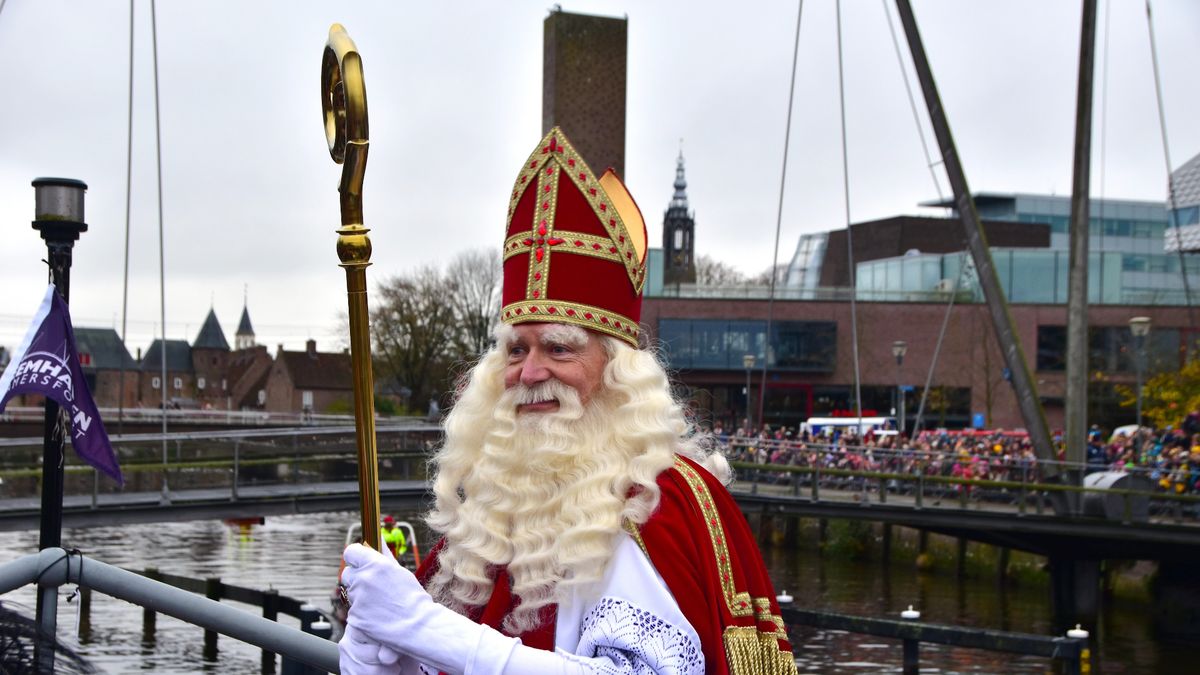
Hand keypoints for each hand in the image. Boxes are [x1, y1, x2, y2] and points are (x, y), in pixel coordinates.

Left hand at [341, 543, 518, 674]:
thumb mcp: (405, 579)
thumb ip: (389, 563)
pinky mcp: (362, 621)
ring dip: (365, 601)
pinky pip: (356, 615)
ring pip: (353, 595)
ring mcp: (363, 602)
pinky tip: (383, 622)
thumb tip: (381, 545)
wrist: (428, 633)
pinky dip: (367, 618)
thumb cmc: (422, 605)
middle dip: (361, 581)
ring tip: (386, 610)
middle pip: (350, 573)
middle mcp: (368, 581)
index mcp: (381, 567)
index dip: (358, 557)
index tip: (365, 563)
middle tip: (379, 592)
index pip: (352, 552)